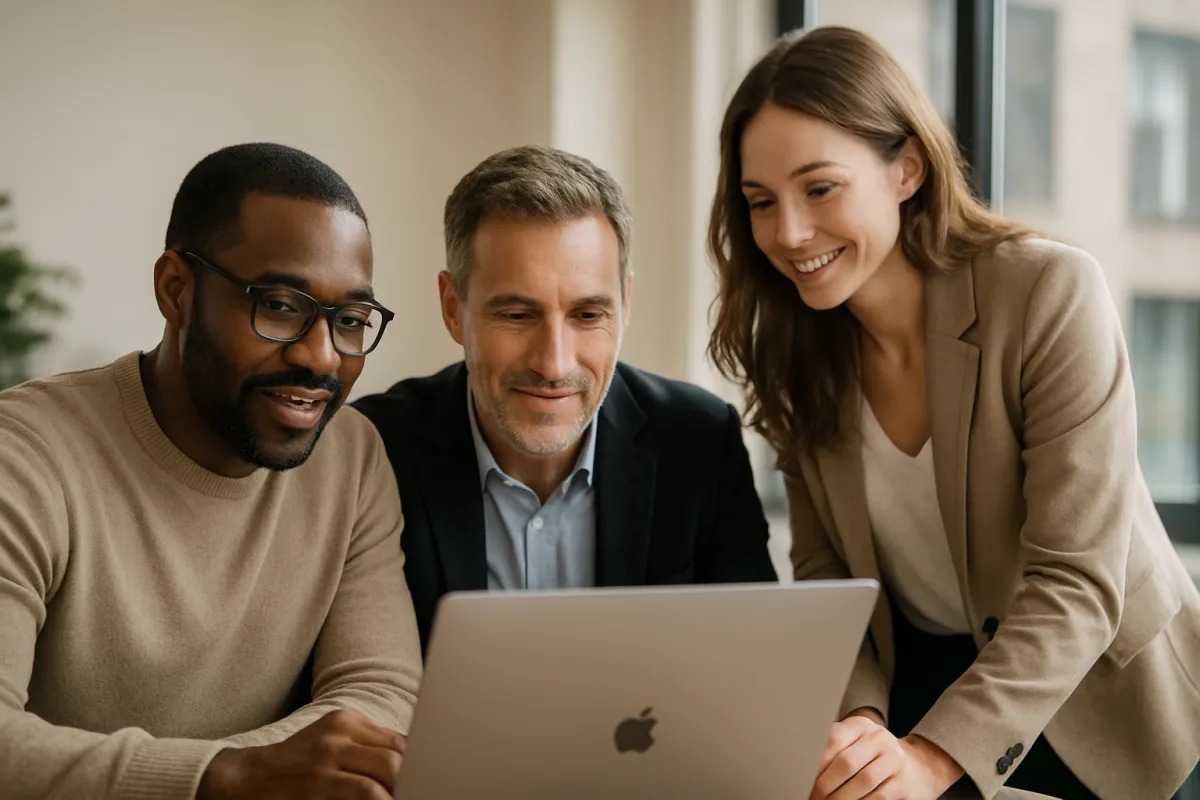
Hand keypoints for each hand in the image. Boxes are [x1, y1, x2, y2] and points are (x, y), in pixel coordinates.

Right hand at [197, 709, 406, 799]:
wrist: (239, 781)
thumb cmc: (292, 770)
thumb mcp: (328, 747)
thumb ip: (365, 753)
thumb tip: (411, 767)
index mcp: (345, 721)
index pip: (400, 740)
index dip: (421, 763)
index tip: (431, 777)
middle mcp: (339, 734)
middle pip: (399, 754)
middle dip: (416, 778)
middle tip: (427, 789)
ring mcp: (327, 758)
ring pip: (388, 771)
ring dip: (402, 790)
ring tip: (413, 796)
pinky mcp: (317, 783)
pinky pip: (365, 793)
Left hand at [809, 715, 962, 799]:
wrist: (917, 767)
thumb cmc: (873, 757)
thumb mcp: (854, 745)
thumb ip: (832, 751)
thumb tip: (805, 770)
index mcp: (862, 725)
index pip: (833, 740)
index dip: (816, 762)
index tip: (802, 778)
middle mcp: (880, 739)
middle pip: (846, 762)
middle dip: (825, 784)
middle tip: (814, 797)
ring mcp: (895, 760)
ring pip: (863, 782)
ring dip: (841, 798)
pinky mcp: (905, 783)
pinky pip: (878, 797)